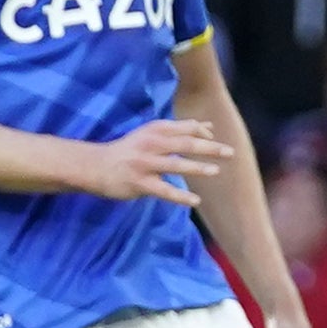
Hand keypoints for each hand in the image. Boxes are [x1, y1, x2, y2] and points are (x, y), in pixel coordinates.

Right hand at [76, 117, 226, 205]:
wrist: (96, 166)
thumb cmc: (129, 149)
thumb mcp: (152, 134)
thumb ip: (180, 130)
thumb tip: (208, 126)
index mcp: (156, 130)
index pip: (186, 128)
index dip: (204, 133)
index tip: (217, 140)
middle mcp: (152, 144)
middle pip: (185, 144)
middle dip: (209, 148)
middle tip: (230, 152)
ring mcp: (145, 164)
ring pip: (175, 165)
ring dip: (197, 168)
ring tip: (216, 171)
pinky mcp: (140, 183)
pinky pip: (164, 191)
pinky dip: (181, 197)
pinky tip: (195, 201)